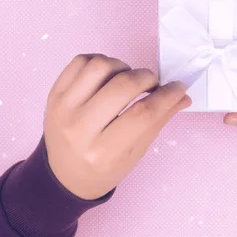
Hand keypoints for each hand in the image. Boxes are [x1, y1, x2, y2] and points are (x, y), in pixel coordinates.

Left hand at [43, 54, 190, 199]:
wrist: (63, 174)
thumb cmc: (104, 166)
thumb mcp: (135, 152)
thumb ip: (158, 121)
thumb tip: (183, 96)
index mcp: (104, 152)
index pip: (143, 114)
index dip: (167, 96)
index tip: (178, 87)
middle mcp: (80, 129)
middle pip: (123, 86)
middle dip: (147, 78)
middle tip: (152, 84)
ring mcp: (63, 109)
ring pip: (100, 66)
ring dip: (123, 67)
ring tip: (128, 80)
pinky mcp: (53, 94)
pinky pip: (81, 61)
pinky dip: (101, 62)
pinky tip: (109, 76)